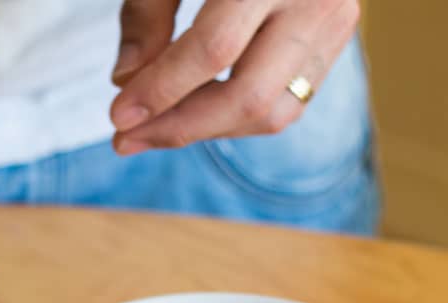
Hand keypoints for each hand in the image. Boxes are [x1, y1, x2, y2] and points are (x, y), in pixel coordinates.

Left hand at [109, 0, 360, 153]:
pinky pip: (285, 104)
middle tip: (124, 139)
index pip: (215, 48)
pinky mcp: (333, 42)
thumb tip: (125, 81)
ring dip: (205, 131)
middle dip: (180, 127)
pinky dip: (232, 119)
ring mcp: (334, 22)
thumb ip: (145, 14)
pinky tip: (187, 112)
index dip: (162, 89)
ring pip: (272, 113)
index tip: (118, 117)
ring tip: (150, 128)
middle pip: (249, 95)